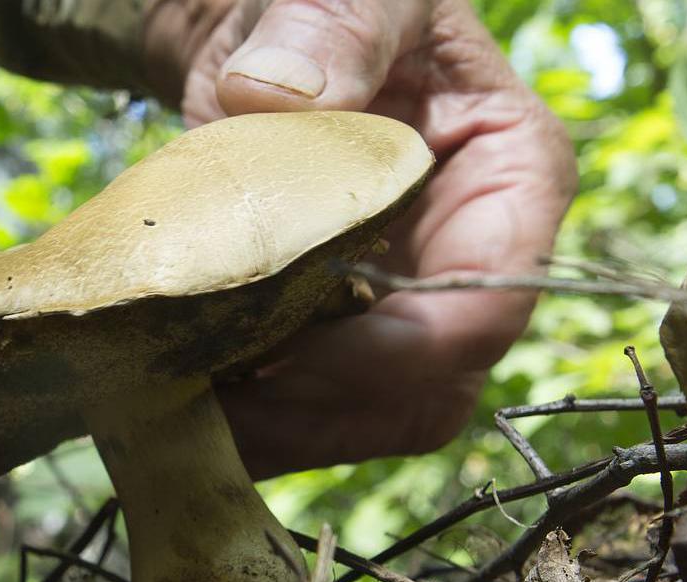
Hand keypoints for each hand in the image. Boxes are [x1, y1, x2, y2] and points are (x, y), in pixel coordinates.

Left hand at [145, 0, 576, 475]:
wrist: (261, 42)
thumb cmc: (326, 5)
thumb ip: (334, 28)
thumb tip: (277, 95)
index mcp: (512, 180)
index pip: (487, 303)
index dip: (393, 352)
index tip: (282, 352)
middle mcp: (468, 267)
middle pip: (429, 393)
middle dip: (323, 411)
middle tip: (216, 395)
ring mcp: (402, 313)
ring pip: (365, 423)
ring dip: (274, 434)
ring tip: (181, 407)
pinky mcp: (336, 339)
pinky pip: (308, 415)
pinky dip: (246, 426)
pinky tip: (175, 401)